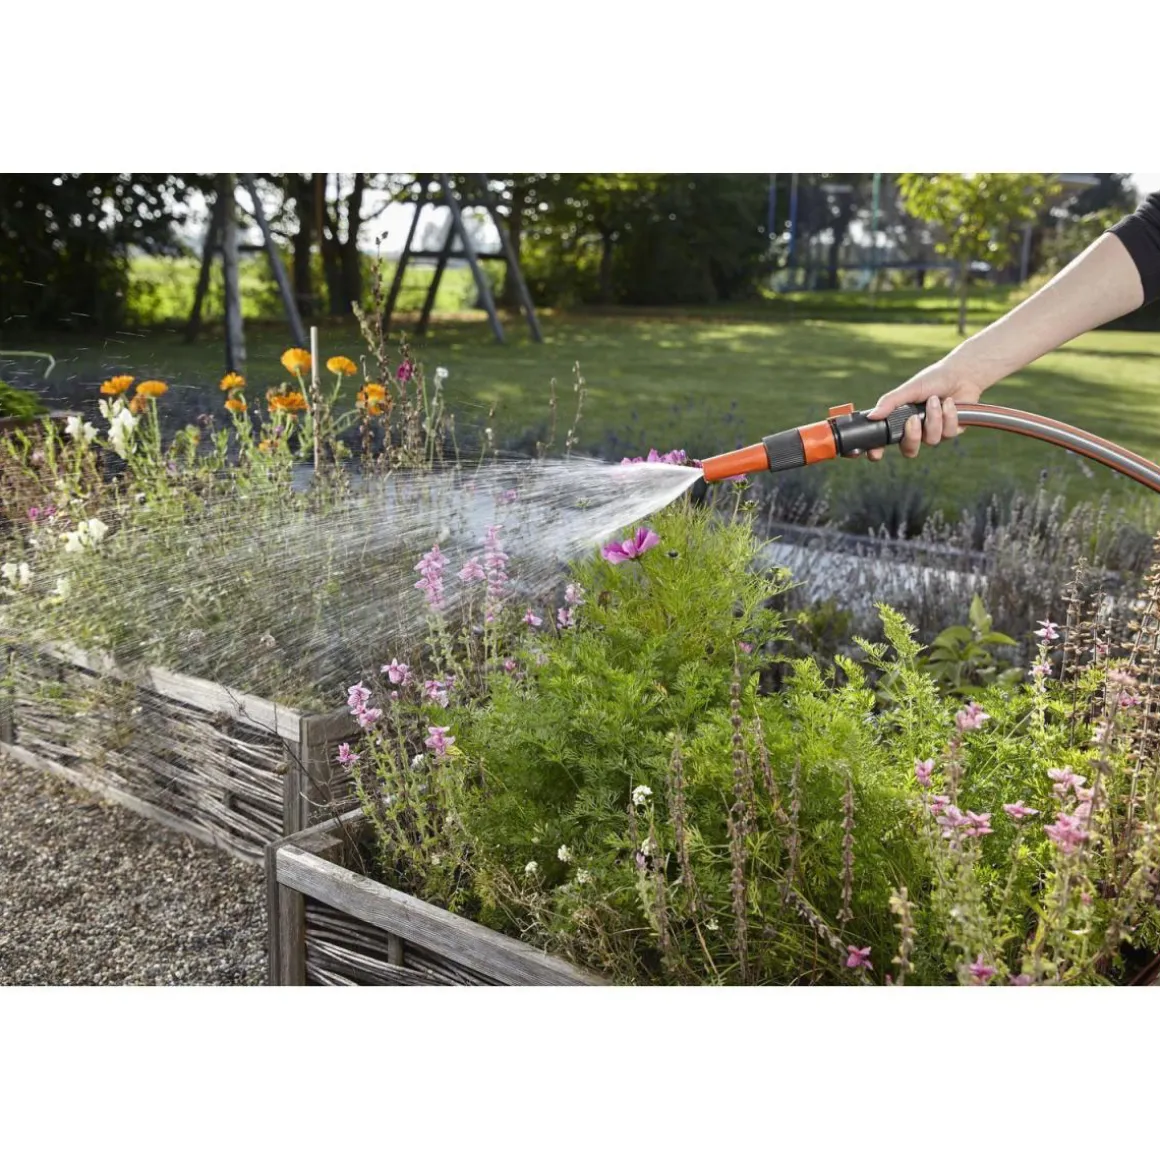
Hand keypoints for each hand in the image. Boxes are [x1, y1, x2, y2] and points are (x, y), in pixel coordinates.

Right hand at [863, 359, 986, 461]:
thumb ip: (890, 403)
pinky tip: (949, 403)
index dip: (877, 451)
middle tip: (913, 419)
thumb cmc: (932, 380)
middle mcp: (916, 431)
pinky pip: (948, 434)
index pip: (885, 443)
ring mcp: (934, 433)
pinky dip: (949, 416)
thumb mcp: (908, 389)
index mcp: (900, 422)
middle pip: (909, 450)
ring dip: (933, 419)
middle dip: (912, 437)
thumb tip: (871, 416)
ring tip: (936, 400)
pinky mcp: (952, 431)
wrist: (960, 374)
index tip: (876, 453)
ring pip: (931, 440)